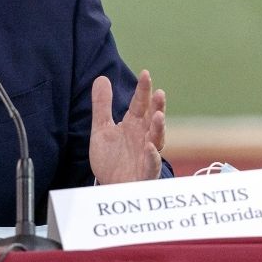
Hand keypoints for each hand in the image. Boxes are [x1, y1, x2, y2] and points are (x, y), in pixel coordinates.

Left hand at [88, 70, 165, 184]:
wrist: (109, 187)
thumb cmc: (111, 159)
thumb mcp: (102, 129)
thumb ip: (102, 106)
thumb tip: (101, 78)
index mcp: (134, 125)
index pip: (140, 104)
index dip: (143, 90)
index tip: (145, 73)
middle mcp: (143, 137)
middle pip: (152, 119)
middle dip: (157, 106)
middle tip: (159, 93)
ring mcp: (147, 154)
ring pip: (156, 139)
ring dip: (159, 128)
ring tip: (158, 116)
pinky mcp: (146, 172)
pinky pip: (151, 164)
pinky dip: (152, 156)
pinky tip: (150, 147)